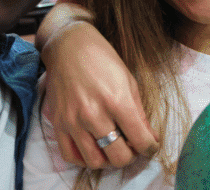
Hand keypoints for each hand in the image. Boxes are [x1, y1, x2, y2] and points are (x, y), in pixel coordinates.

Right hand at [39, 18, 158, 168]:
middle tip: (132, 146)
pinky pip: (70, 156)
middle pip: (119, 157)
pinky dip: (84, 159)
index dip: (150, 148)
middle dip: (131, 155)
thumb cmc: (103, 60)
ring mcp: (74, 121)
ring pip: (96, 161)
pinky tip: (93, 149)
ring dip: (109, 160)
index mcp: (118, 101)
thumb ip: (139, 113)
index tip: (150, 146)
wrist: (69, 47)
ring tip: (113, 148)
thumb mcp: (129, 81)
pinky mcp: (58, 123)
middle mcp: (95, 114)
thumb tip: (150, 137)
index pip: (141, 140)